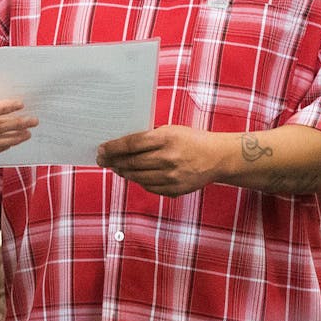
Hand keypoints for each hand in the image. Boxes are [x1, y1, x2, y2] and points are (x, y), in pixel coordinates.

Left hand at [96, 125, 221, 196]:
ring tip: (116, 167)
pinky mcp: (174, 190)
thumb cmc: (192, 140)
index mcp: (166, 139)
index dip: (113, 147)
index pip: (131, 144)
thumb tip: (122, 145)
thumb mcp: (171, 130)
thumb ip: (149, 137)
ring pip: (137, 177)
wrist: (218, 157)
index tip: (102, 149)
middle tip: (103, 160)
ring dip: (123, 172)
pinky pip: (149, 187)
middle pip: (131, 162)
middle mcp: (168, 158)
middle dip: (113, 161)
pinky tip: (134, 175)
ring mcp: (171, 177)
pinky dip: (139, 181)